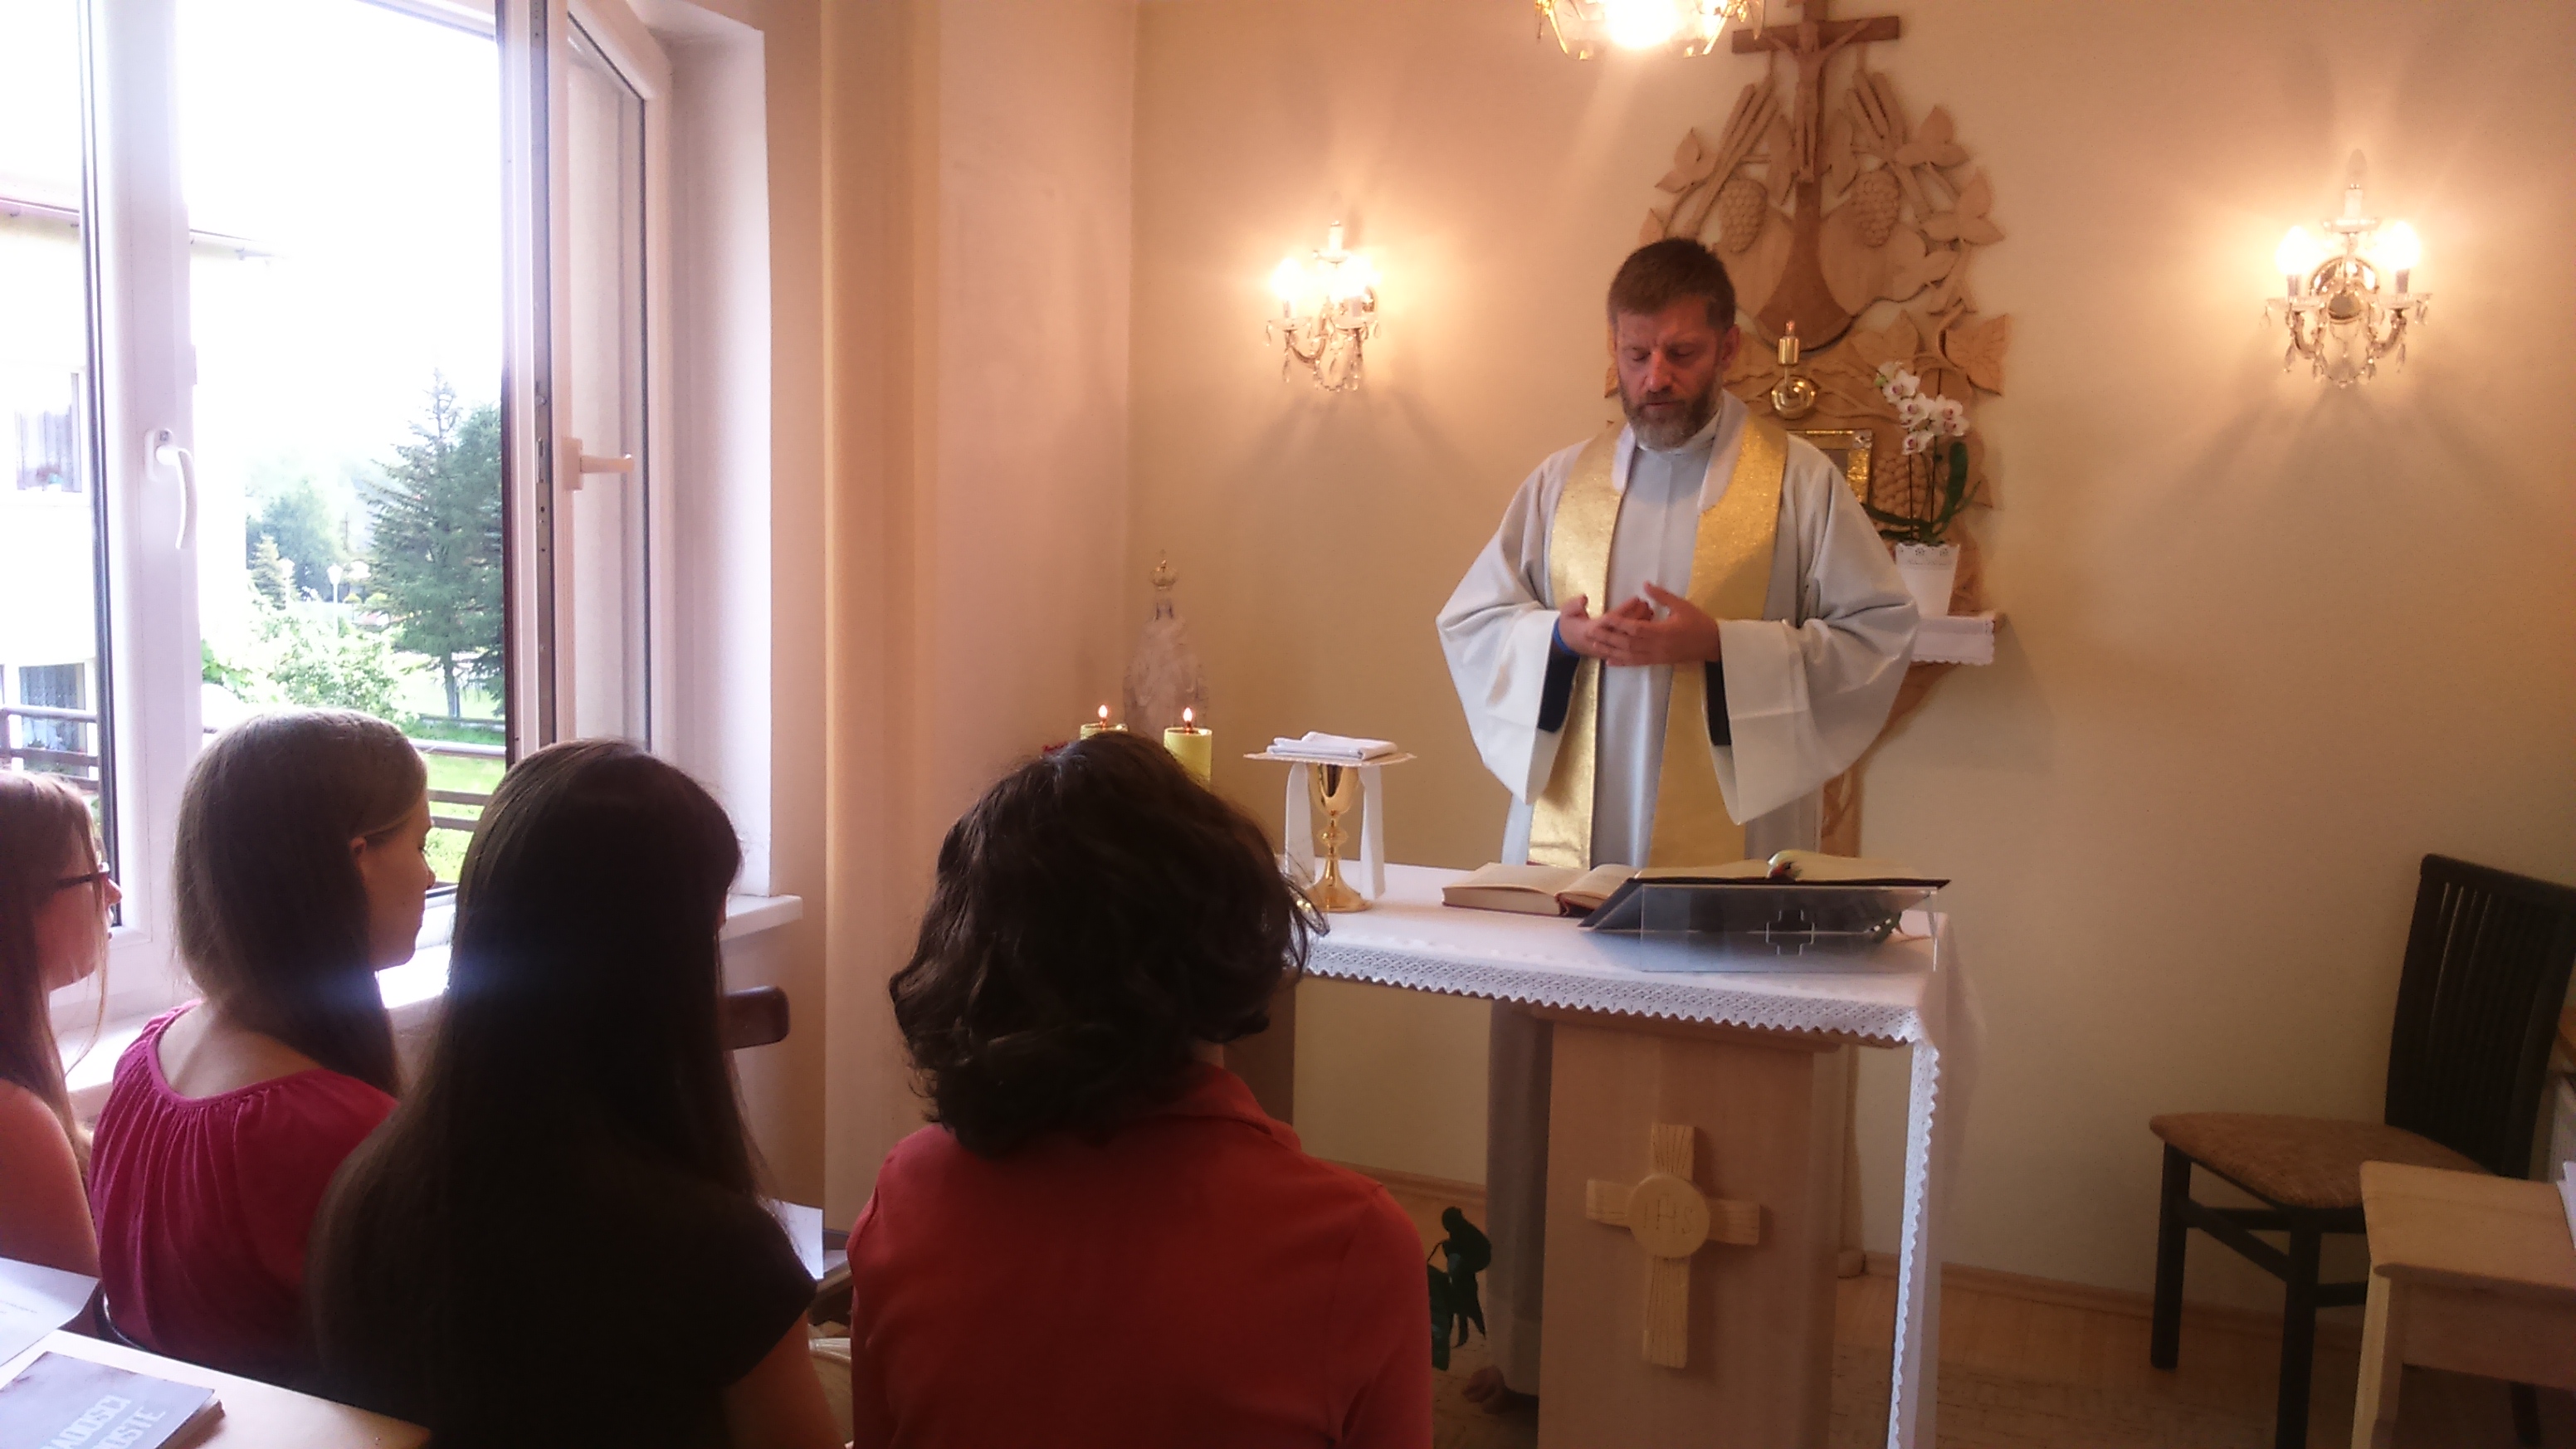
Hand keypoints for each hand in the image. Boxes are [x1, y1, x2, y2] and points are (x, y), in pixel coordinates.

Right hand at [1553, 593, 1653, 660]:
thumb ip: (1573, 606)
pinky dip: (1639, 636)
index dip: (1625, 609)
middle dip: (1638, 616)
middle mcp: (1603, 640)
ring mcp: (1609, 648)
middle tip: (1646, 603)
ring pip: (1630, 638)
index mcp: (1592, 629)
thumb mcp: (1565, 613)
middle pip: (1625, 629)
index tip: (1636, 599)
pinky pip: (1630, 644)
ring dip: (1641, 625)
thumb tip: (1584, 599)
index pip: (1612, 619)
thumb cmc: (1568, 625)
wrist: (1566, 643)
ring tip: (1650, 611)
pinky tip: (1647, 625)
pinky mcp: (1613, 651)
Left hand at [1591, 582, 1720, 666]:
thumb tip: (1645, 584)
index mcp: (1662, 631)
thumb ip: (1662, 596)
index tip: (1605, 617)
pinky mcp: (1658, 661)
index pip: (1636, 628)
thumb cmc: (1699, 622)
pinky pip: (1637, 663)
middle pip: (1627, 643)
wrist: (1713, 644)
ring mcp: (1656, 656)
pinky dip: (1622, 662)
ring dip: (1611, 651)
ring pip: (1630, 655)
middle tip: (1591, 632)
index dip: (1619, 623)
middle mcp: (1657, 646)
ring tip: (1594, 645)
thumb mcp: (1682, 605)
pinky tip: (1610, 661)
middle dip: (1608, 638)